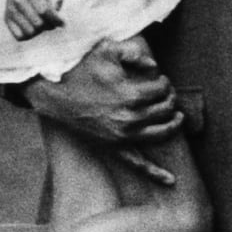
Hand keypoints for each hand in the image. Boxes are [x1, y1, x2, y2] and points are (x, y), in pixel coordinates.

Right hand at [4, 0, 63, 40]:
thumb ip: (56, 0)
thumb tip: (57, 19)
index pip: (44, 11)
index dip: (56, 20)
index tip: (63, 23)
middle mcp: (18, 2)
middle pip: (38, 24)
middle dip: (49, 25)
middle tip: (52, 21)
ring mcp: (11, 11)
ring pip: (30, 32)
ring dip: (39, 31)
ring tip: (41, 23)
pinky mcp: (7, 19)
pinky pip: (20, 36)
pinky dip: (29, 35)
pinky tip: (32, 27)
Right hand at [24, 36, 183, 181]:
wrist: (53, 94)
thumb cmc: (79, 70)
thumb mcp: (105, 50)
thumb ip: (134, 53)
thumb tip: (154, 66)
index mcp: (132, 95)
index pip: (162, 89)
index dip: (164, 81)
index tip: (160, 78)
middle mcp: (131, 118)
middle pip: (165, 109)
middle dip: (169, 98)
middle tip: (165, 92)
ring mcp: (123, 135)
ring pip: (161, 132)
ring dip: (174, 124)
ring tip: (177, 116)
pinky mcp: (114, 146)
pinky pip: (137, 163)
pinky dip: (155, 173)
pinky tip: (170, 181)